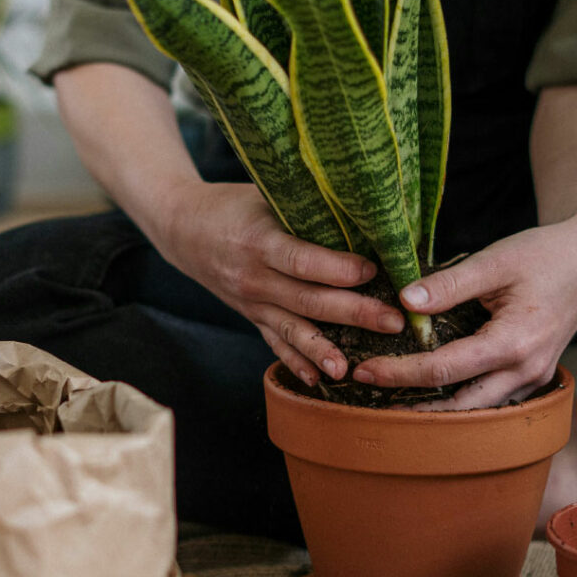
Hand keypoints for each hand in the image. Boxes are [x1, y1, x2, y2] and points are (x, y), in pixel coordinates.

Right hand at [158, 181, 406, 385]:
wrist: (183, 227)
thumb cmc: (232, 204)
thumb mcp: (264, 195)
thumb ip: (304, 207)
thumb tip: (361, 212)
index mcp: (258, 241)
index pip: (302, 261)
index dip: (338, 269)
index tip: (374, 271)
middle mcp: (253, 277)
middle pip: (307, 300)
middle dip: (353, 313)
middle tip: (393, 322)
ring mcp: (250, 302)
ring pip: (292, 329)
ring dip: (323, 350)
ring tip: (351, 368)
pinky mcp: (250, 316)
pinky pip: (274, 343)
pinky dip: (295, 363)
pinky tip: (318, 380)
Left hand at [352, 206, 576, 408]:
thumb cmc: (545, 254)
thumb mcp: (494, 261)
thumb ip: (448, 285)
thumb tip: (403, 302)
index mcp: (515, 343)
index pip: (445, 369)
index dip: (401, 373)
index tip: (364, 371)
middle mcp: (527, 370)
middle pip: (460, 405)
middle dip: (413, 405)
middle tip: (368, 396)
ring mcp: (535, 377)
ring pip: (479, 409)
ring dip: (437, 410)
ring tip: (392, 402)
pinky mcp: (533, 374)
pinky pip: (493, 398)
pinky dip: (461, 399)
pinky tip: (431, 391)